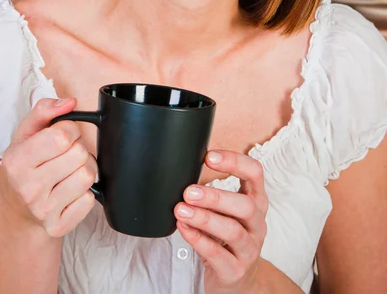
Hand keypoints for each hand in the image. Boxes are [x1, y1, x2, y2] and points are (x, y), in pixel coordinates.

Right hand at [0, 97, 96, 237]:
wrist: (16, 211)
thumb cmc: (24, 166)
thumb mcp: (25, 134)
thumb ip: (44, 110)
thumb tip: (70, 102)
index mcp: (18, 160)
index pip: (63, 135)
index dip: (70, 130)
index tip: (63, 136)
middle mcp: (28, 187)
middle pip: (80, 154)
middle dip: (79, 148)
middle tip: (66, 154)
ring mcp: (43, 210)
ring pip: (88, 176)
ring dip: (85, 169)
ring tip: (70, 171)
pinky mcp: (58, 226)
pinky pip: (90, 200)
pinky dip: (85, 193)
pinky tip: (70, 191)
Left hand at [174, 150, 267, 293]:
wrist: (238, 280)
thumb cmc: (227, 238)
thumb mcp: (227, 212)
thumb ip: (214, 193)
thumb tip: (184, 168)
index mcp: (256, 202)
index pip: (255, 174)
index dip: (235, 162)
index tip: (210, 157)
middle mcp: (257, 224)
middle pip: (245, 205)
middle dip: (216, 196)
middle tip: (189, 192)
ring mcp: (249, 249)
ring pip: (232, 231)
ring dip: (204, 218)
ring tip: (181, 210)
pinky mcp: (235, 271)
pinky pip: (217, 253)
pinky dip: (197, 239)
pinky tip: (183, 228)